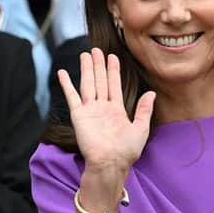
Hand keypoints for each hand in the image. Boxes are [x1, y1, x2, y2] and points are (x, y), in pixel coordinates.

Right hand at [56, 48, 154, 171]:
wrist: (110, 163)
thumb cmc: (127, 150)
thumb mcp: (141, 128)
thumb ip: (144, 110)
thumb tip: (151, 93)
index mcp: (117, 110)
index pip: (114, 85)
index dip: (113, 70)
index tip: (112, 57)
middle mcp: (102, 108)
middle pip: (100, 81)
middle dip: (98, 65)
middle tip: (96, 49)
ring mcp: (89, 110)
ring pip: (88, 84)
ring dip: (86, 69)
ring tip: (85, 54)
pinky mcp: (78, 115)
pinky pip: (71, 96)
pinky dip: (66, 84)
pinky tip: (62, 73)